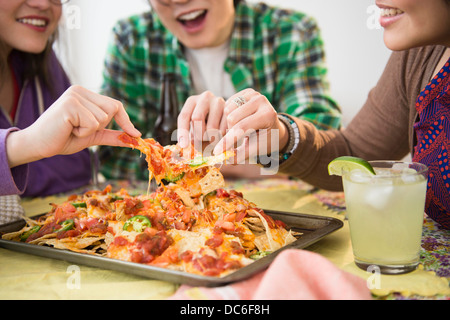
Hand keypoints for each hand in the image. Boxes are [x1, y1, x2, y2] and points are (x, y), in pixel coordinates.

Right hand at [6, 85, 140, 167]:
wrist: (39, 145)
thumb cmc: (64, 139)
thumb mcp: (93, 136)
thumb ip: (112, 135)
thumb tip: (134, 138)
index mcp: (86, 95)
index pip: (115, 105)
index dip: (126, 121)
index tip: (136, 134)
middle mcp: (81, 91)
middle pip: (113, 110)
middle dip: (101, 126)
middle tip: (79, 130)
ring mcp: (75, 95)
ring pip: (103, 118)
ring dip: (90, 131)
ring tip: (71, 129)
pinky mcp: (71, 104)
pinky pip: (93, 124)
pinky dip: (83, 133)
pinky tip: (68, 129)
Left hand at [177, 91, 226, 149]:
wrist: (225, 114)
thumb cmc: (204, 123)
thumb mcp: (194, 126)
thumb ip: (190, 135)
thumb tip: (188, 145)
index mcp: (192, 101)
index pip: (184, 116)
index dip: (182, 133)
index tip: (184, 146)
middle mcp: (205, 97)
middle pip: (197, 118)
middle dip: (197, 135)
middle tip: (200, 146)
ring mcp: (219, 102)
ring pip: (212, 127)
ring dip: (210, 139)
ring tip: (211, 141)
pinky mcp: (231, 111)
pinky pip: (223, 130)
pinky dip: (220, 139)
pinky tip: (220, 138)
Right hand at [213, 89, 288, 162]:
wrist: (273, 127)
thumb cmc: (265, 140)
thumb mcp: (255, 150)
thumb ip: (241, 155)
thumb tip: (225, 160)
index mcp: (268, 115)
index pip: (242, 128)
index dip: (227, 141)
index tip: (216, 152)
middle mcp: (262, 100)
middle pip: (231, 117)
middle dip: (230, 132)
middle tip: (236, 139)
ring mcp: (254, 93)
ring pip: (227, 109)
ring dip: (229, 123)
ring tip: (239, 130)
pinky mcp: (247, 92)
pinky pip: (228, 103)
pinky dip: (229, 115)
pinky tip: (238, 120)